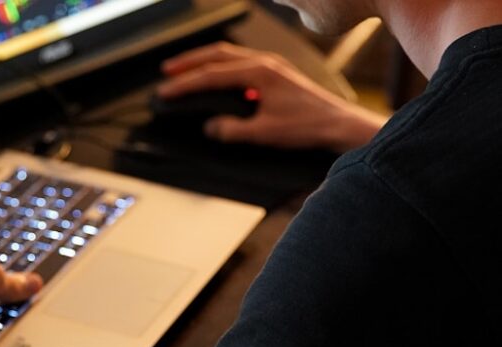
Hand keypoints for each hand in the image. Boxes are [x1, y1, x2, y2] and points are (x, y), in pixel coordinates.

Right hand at [158, 42, 387, 152]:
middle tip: (167, 70)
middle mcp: (265, 63)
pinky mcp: (277, 75)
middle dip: (190, 61)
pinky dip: (222, 68)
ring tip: (185, 70)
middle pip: (217, 54)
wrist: (338, 126)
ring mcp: (272, 66)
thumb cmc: (308, 126)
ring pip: (229, 56)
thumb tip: (210, 127)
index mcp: (259, 72)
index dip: (186, 83)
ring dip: (205, 61)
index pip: (212, 75)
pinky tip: (216, 79)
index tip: (166, 91)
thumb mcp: (265, 133)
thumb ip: (233, 130)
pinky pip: (241, 64)